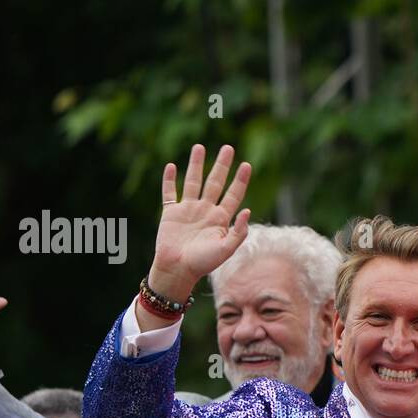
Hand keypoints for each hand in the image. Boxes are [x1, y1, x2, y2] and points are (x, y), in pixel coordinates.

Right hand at [149, 144, 251, 300]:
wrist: (178, 270)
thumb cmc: (203, 263)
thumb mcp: (226, 249)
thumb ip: (238, 232)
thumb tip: (248, 210)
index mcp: (221, 219)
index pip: (233, 194)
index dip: (240, 180)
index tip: (246, 165)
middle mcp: (206, 211)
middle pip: (215, 182)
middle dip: (221, 165)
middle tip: (228, 148)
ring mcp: (188, 210)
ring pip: (193, 181)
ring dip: (196, 165)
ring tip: (200, 147)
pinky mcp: (171, 213)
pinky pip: (169, 192)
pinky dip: (169, 179)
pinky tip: (171, 166)